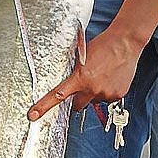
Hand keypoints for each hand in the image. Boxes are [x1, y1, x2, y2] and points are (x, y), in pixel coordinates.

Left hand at [27, 26, 141, 119]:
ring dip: (94, 93)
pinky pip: (107, 98)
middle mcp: (93, 89)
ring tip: (102, 75)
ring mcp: (106, 94)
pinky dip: (107, 90)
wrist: (125, 42)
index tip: (32, 115)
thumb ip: (75, 72)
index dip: (43, 107)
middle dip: (76, 99)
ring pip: (94, 101)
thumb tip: (68, 83)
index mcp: (80, 78)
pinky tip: (111, 77)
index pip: (57, 96)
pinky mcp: (118, 94)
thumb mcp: (81, 57)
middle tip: (82, 87)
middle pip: (77, 105)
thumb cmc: (103, 45)